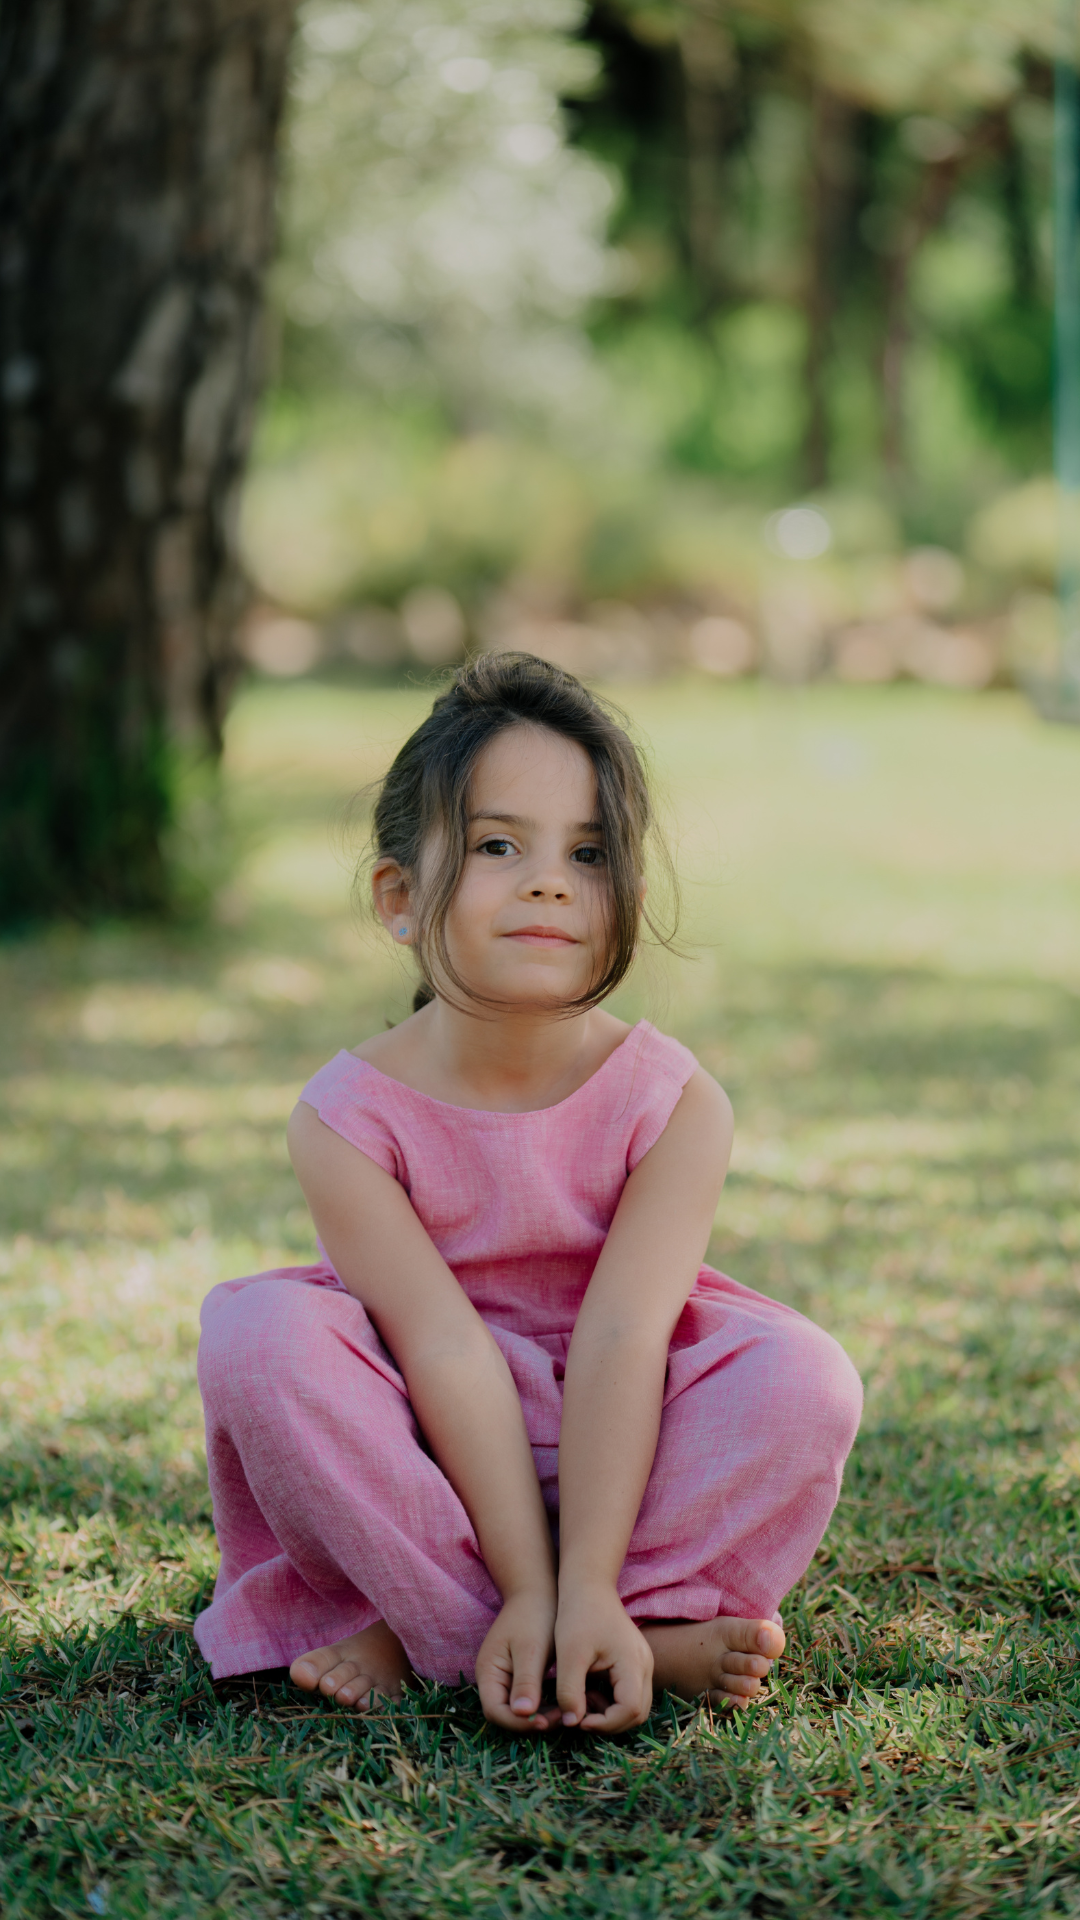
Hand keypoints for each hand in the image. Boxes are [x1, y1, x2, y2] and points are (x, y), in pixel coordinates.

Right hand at [475, 1590, 558, 1731]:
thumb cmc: (535, 1615)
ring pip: (517, 1710)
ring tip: (564, 1713)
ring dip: (538, 1716)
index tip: (547, 1722)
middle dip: (531, 1722)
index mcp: (488, 1671)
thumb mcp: (532, 1649)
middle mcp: (492, 1678)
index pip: (495, 1711)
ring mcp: (504, 1676)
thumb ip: (526, 1681)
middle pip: (505, 1714)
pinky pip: (526, 1699)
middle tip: (561, 1718)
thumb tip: (522, 1714)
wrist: (539, 1589)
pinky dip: (542, 1705)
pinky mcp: (518, 1674)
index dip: (519, 1723)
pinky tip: (561, 1703)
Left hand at [554, 1580, 652, 1731]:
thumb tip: (571, 1723)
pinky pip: (630, 1693)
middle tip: (580, 1719)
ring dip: (611, 1714)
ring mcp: (643, 1663)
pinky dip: (611, 1701)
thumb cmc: (577, 1615)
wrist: (588, 1585)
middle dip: (609, 1723)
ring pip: (636, 1705)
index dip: (605, 1723)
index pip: (630, 1710)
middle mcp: (645, 1665)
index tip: (578, 1720)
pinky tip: (588, 1693)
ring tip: (582, 1704)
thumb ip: (570, 1691)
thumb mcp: (569, 1655)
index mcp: (633, 1662)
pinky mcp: (635, 1662)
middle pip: (638, 1713)